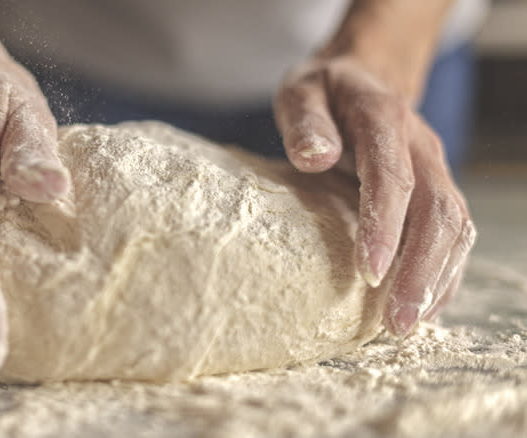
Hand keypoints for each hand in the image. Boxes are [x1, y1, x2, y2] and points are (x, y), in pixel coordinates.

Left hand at [275, 57, 475, 335]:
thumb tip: (316, 158)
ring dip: (435, 280)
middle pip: (437, 211)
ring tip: (405, 326)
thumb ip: (305, 120)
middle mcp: (421, 146)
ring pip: (455, 227)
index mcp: (385, 120)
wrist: (362, 78)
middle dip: (420, 270)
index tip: (367, 273)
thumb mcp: (302, 91)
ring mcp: (435, 168)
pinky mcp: (436, 189)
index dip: (384, 227)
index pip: (393, 178)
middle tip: (395, 322)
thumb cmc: (324, 92)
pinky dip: (443, 273)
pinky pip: (453, 235)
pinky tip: (422, 307)